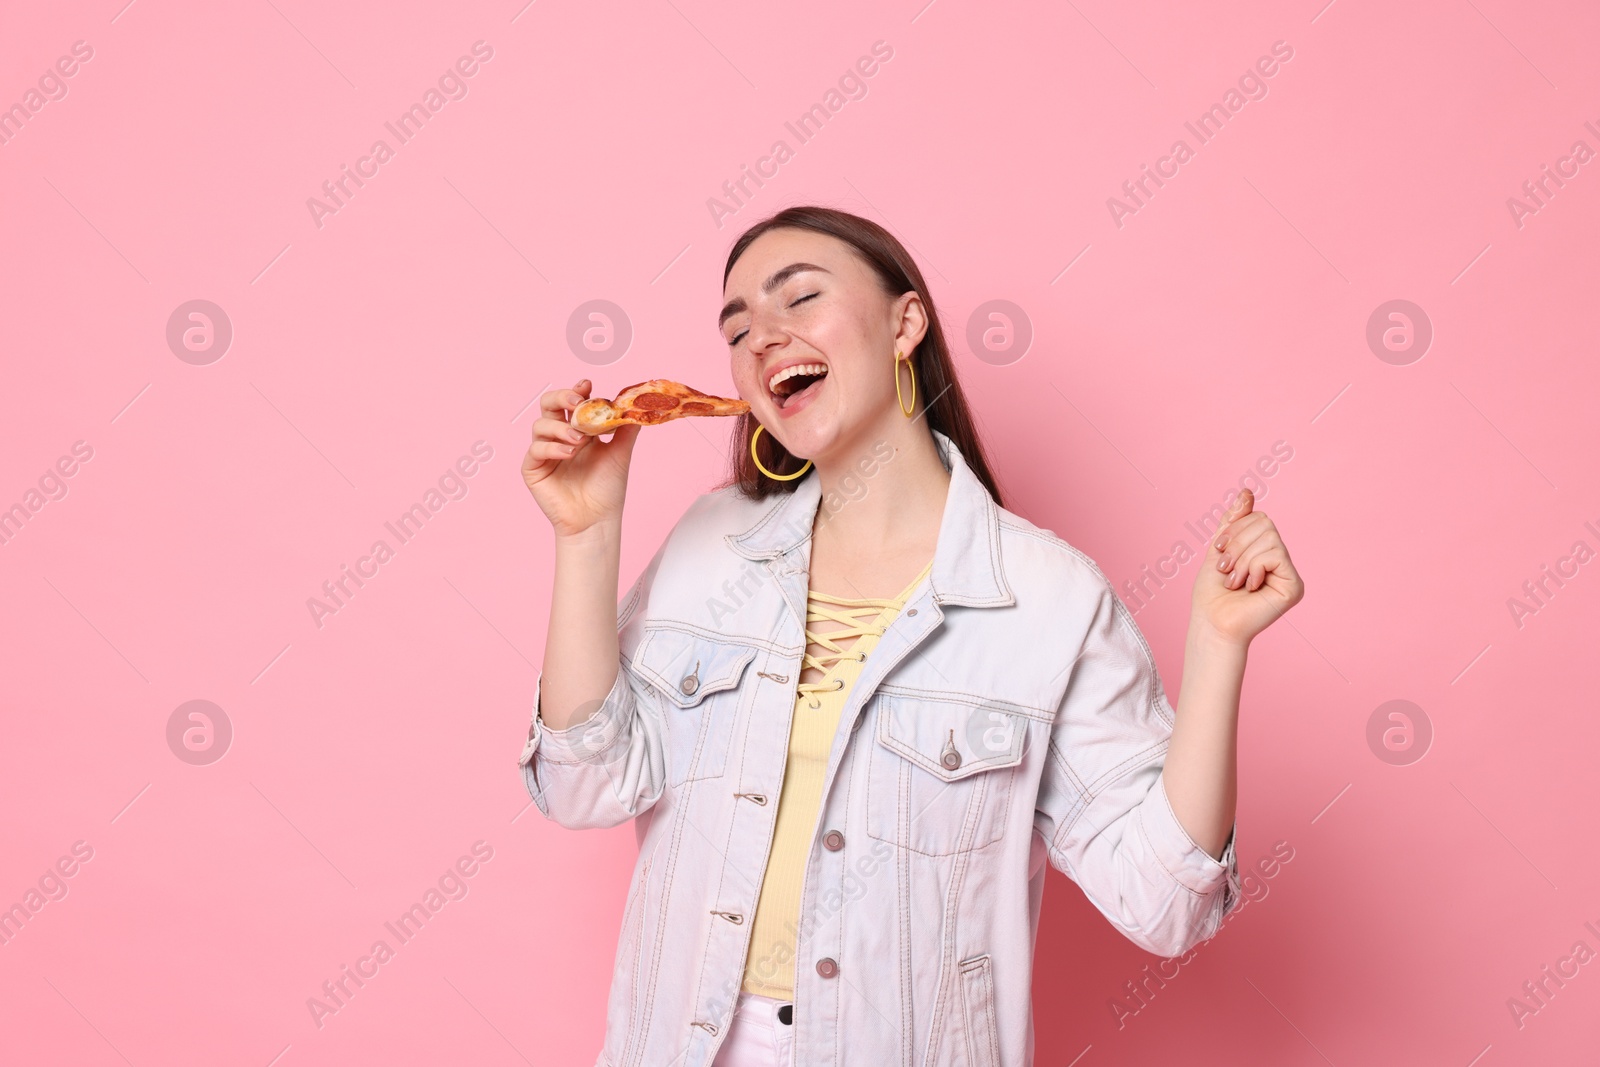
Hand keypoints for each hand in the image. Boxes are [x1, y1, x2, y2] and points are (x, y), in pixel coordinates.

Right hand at [521, 379, 641, 538]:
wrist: (597, 520)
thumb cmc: (607, 489)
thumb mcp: (620, 453)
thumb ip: (625, 428)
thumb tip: (636, 404)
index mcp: (577, 429)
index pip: (571, 402)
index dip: (576, 390)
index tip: (587, 384)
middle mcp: (558, 437)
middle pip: (548, 405)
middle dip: (561, 397)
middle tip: (577, 401)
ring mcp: (544, 452)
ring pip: (540, 425)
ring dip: (561, 428)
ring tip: (580, 440)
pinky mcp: (533, 469)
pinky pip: (536, 449)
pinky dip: (552, 447)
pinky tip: (569, 453)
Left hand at [1190, 488, 1303, 646]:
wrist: (1212, 622)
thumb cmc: (1212, 592)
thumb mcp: (1220, 548)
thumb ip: (1234, 521)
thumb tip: (1247, 491)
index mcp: (1264, 551)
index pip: (1258, 518)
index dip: (1235, 529)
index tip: (1219, 550)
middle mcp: (1280, 560)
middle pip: (1265, 523)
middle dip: (1237, 544)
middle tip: (1226, 569)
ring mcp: (1289, 573)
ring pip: (1269, 537)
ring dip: (1242, 559)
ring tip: (1235, 581)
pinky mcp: (1294, 586)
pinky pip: (1275, 554)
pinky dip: (1254, 567)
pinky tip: (1249, 587)